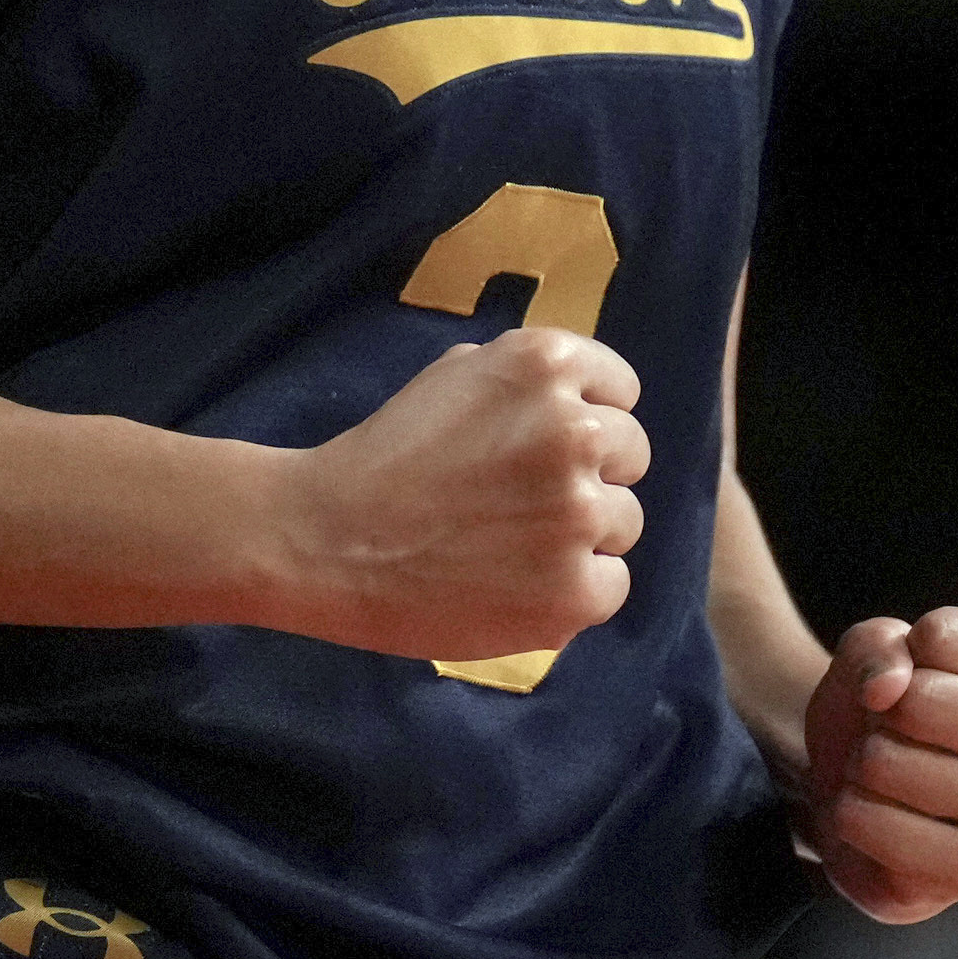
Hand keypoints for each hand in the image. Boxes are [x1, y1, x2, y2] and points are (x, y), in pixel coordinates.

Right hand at [272, 328, 649, 656]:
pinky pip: (612, 585)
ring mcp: (578, 513)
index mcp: (546, 365)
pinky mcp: (575, 589)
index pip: (622, 392)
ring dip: (582, 536)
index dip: (586, 420)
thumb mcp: (457, 375)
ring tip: (512, 547)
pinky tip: (518, 586)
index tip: (545, 447)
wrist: (326, 538)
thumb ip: (527, 383)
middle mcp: (575, 431)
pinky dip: (574, 593)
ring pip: (624, 523)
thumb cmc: (386, 455)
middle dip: (588, 476)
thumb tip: (586, 403)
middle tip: (523, 502)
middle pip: (631, 456)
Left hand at [799, 606, 957, 921]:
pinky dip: (850, 813)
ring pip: (887, 763)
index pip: (938, 638)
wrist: (864, 788)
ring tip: (889, 772)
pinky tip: (879, 815)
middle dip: (881, 713)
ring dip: (863, 763)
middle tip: (897, 731)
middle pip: (917, 702)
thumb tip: (885, 690)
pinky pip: (872, 825)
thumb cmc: (889, 704)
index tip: (915, 677)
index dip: (900, 654)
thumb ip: (879, 648)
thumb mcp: (877, 649)